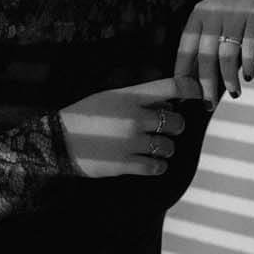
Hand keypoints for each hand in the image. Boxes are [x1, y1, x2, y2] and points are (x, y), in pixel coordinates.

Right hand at [57, 76, 200, 177]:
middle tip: (168, 130)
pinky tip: (152, 163)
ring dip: (167, 149)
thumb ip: (139, 98)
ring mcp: (130, 142)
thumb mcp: (110, 97)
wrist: (55, 140)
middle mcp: (134, 117)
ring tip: (158, 149)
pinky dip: (158, 166)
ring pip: (169, 147)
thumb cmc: (84, 115)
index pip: (171, 87)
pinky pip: (156, 167)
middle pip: (177, 122)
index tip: (198, 94)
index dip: (191, 89)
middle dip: (176, 127)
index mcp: (130, 96)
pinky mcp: (124, 164)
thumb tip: (169, 104)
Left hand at [175, 0, 253, 106]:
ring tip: (234, 93)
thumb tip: (199, 78)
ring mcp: (236, 13)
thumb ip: (209, 42)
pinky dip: (249, 65)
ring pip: (228, 54)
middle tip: (209, 102)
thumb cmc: (241, 5)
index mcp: (200, 14)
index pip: (185, 46)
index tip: (184, 92)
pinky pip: (250, 46)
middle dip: (206, 84)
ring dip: (230, 79)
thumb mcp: (219, 18)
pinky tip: (250, 76)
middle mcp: (215, 12)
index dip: (183, 71)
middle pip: (206, 55)